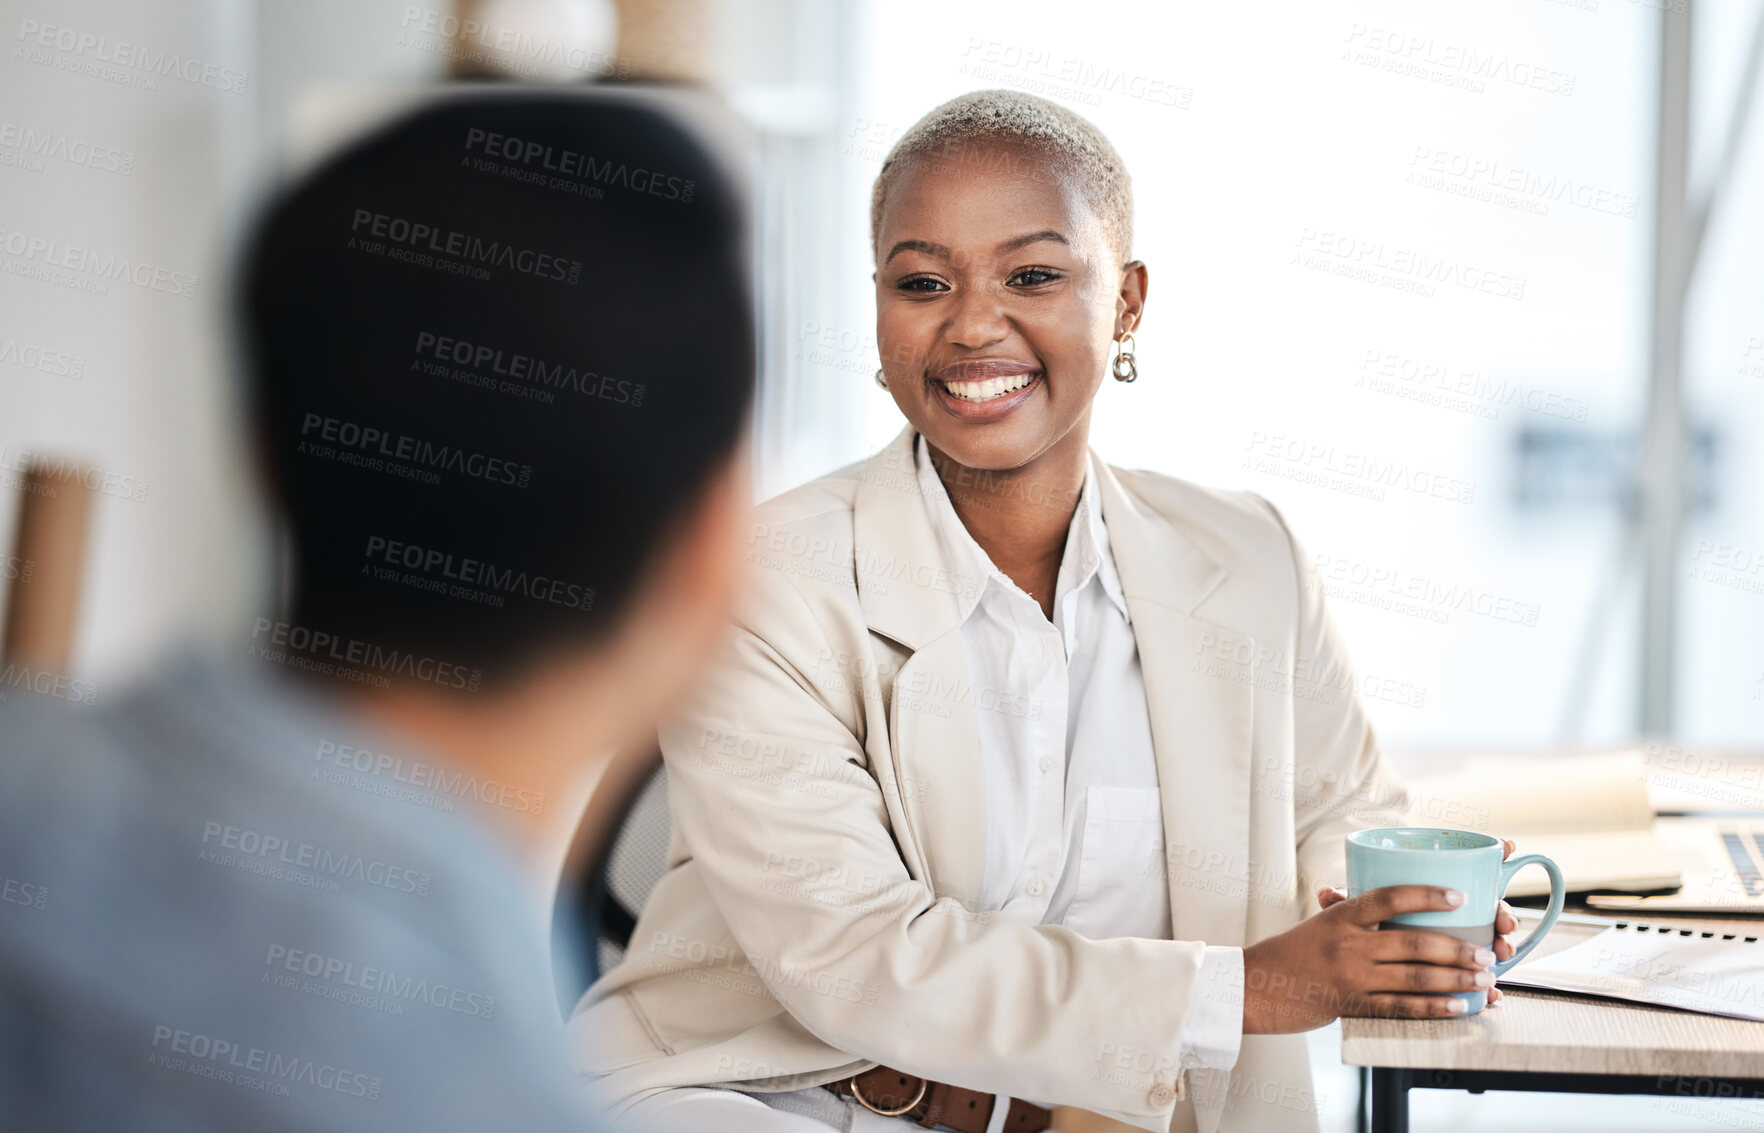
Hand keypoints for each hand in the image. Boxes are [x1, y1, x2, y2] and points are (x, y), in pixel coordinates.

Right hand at [1241, 884, 1494, 1032]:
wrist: (1255, 987)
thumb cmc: (1289, 954)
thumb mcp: (1319, 925)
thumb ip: (1354, 915)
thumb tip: (1392, 903)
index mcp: (1341, 916)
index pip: (1389, 897)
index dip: (1426, 895)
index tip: (1457, 897)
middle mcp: (1348, 944)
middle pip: (1413, 942)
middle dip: (1456, 948)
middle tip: (1485, 952)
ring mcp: (1351, 976)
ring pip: (1415, 976)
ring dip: (1455, 979)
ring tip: (1482, 979)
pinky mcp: (1353, 1006)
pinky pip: (1401, 1007)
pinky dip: (1433, 1007)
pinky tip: (1457, 1006)